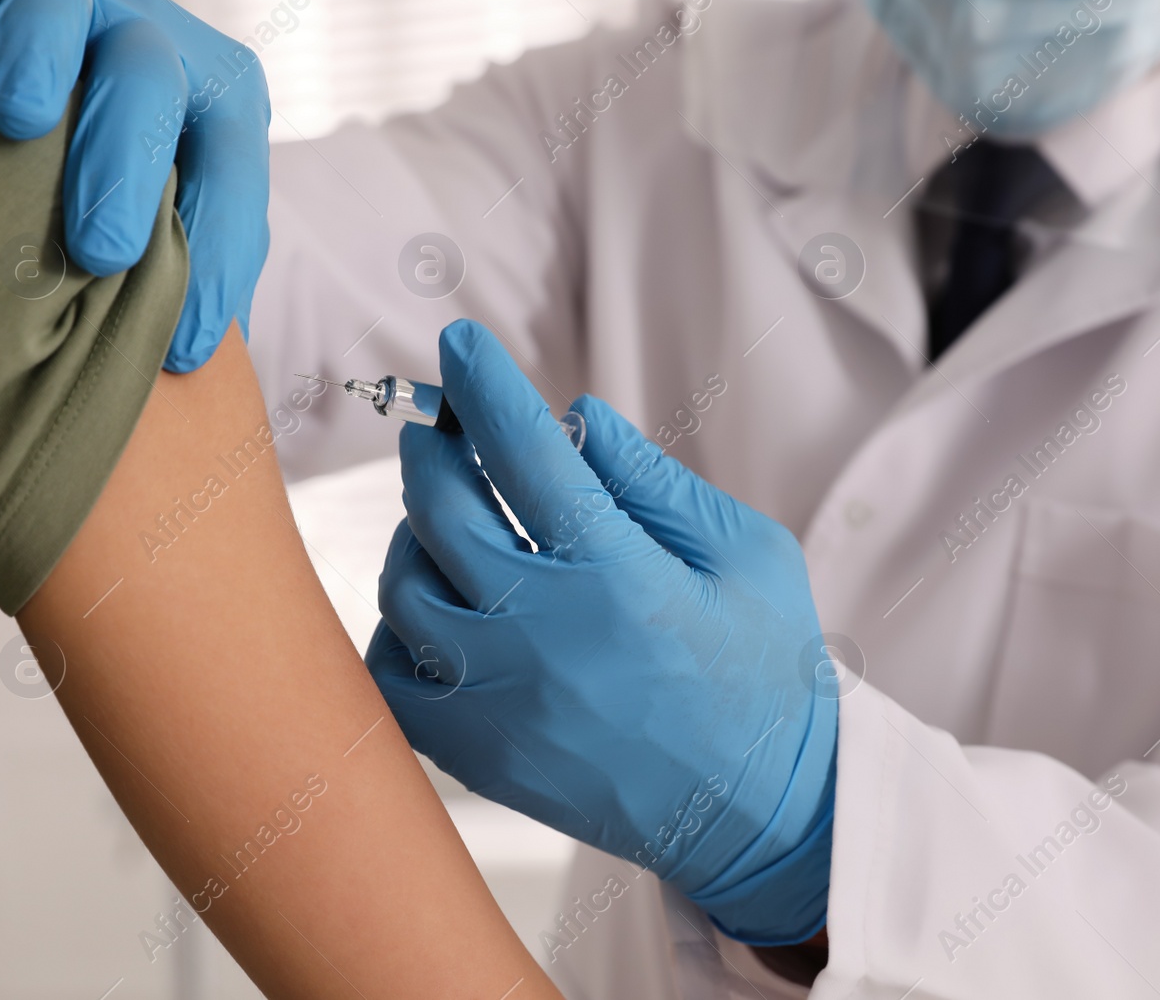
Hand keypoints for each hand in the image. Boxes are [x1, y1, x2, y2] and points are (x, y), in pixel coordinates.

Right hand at [0, 0, 270, 371]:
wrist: (111, 106)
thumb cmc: (157, 194)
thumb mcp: (193, 228)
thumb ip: (196, 270)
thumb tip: (180, 358)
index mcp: (224, 103)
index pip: (234, 167)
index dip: (216, 254)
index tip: (181, 344)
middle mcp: (160, 43)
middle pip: (148, 81)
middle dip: (126, 165)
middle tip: (101, 250)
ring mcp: (81, 8)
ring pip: (61, 5)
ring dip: (37, 56)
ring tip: (13, 118)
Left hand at [366, 320, 837, 944]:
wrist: (763, 816)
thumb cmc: (769, 676)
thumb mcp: (746, 554)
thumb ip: (654, 479)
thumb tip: (576, 416)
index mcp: (617, 573)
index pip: (523, 451)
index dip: (484, 385)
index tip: (458, 343)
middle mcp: (543, 632)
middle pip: (442, 506)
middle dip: (434, 445)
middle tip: (443, 424)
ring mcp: (499, 699)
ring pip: (404, 585)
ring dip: (415, 534)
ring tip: (450, 520)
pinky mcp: (476, 755)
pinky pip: (389, 674)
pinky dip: (398, 625)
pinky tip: (435, 604)